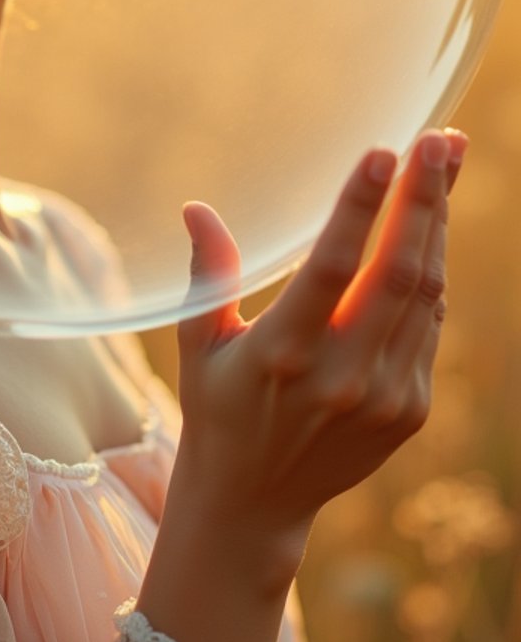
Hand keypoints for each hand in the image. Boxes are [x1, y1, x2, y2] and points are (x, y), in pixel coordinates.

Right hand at [169, 129, 466, 556]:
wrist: (255, 503)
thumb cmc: (218, 407)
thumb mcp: (200, 343)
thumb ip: (209, 274)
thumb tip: (197, 206)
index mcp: (283, 353)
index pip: (333, 265)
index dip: (361, 205)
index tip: (383, 150)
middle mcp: (342, 377)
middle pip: (398, 271)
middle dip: (424, 197)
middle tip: (440, 138)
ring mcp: (386, 398)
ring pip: (426, 293)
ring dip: (437, 225)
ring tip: (444, 165)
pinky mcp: (411, 411)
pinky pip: (430, 325)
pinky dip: (432, 273)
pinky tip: (428, 230)